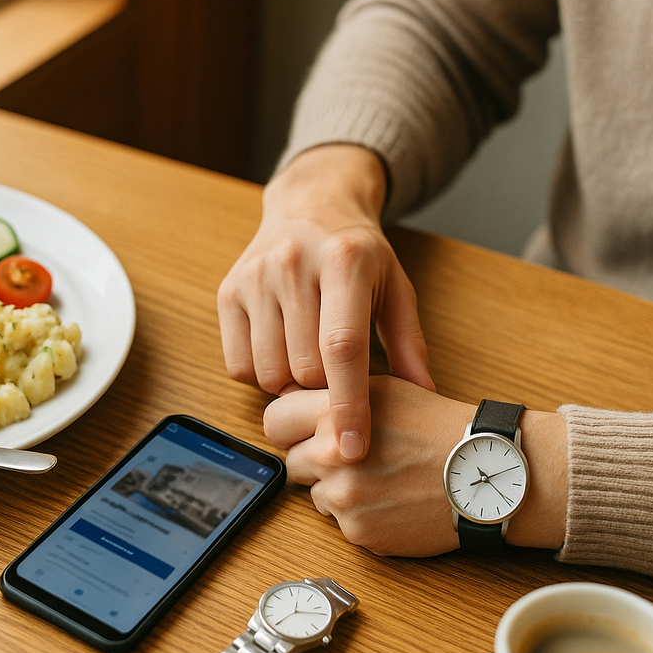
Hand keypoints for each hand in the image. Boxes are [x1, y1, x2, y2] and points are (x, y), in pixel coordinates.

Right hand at [217, 145, 433, 462]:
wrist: (311, 205)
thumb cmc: (357, 255)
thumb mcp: (395, 288)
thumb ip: (409, 344)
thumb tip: (424, 396)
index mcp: (346, 262)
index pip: (343, 348)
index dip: (348, 404)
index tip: (354, 447)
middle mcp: (295, 264)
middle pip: (304, 368)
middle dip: (323, 388)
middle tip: (337, 372)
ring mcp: (256, 277)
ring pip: (269, 372)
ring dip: (290, 383)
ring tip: (308, 357)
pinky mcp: (228, 291)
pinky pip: (238, 365)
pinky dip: (260, 373)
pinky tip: (280, 348)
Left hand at [265, 376, 567, 555]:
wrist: (483, 474)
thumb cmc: (438, 428)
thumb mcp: (384, 390)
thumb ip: (335, 397)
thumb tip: (293, 402)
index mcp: (333, 414)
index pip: (274, 422)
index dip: (289, 427)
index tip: (300, 431)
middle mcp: (329, 456)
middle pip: (291, 463)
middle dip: (312, 461)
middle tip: (353, 457)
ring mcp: (342, 498)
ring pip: (316, 495)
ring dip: (337, 490)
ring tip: (381, 478)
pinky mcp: (357, 532)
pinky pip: (341, 524)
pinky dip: (360, 516)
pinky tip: (391, 501)